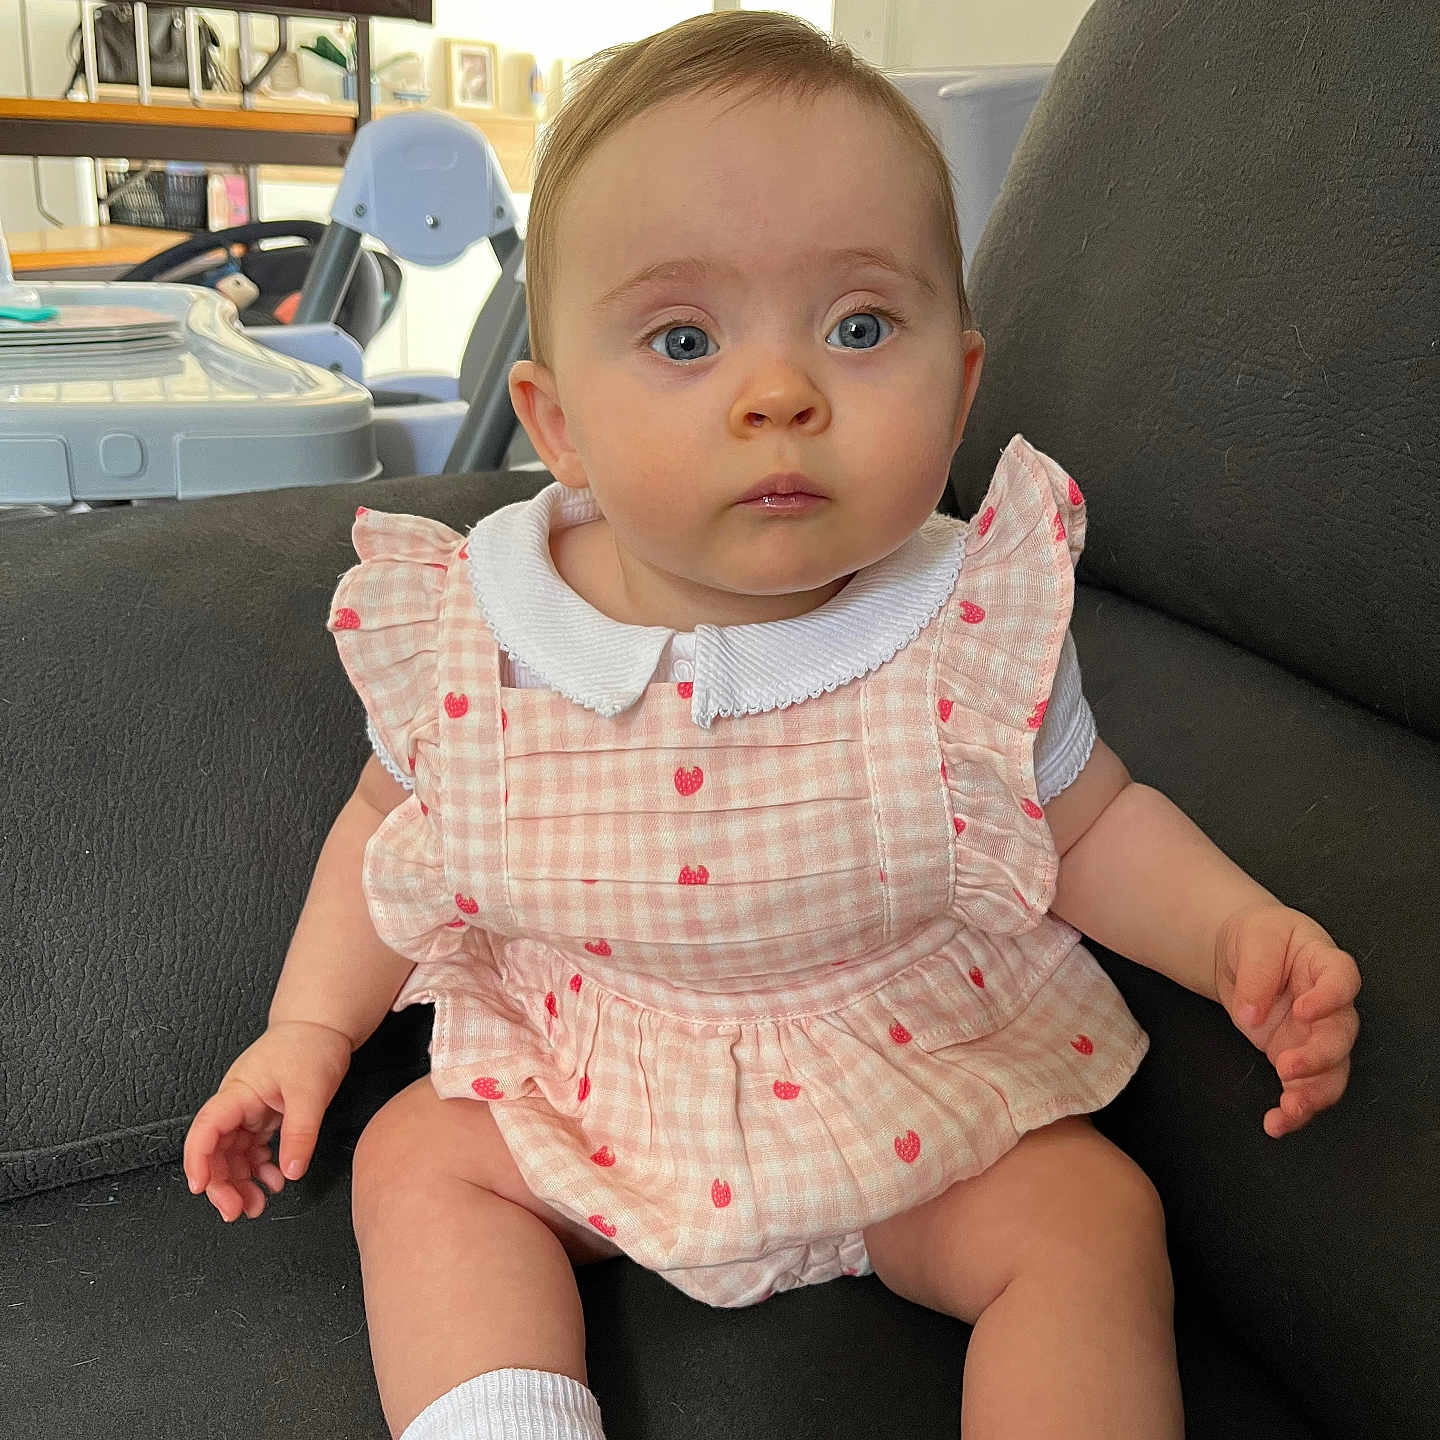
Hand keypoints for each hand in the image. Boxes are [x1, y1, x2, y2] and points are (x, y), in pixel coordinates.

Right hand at [183, 1021, 351, 1220]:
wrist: (322, 1025)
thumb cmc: (311, 1045)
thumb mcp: (311, 1091)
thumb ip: (300, 1132)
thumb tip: (291, 1171)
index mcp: (238, 1092)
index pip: (205, 1129)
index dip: (197, 1160)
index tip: (201, 1188)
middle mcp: (237, 1103)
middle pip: (216, 1150)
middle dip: (222, 1184)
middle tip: (238, 1211)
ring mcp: (249, 1110)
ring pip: (233, 1154)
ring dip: (240, 1182)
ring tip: (258, 1205)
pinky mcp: (263, 1114)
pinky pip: (252, 1148)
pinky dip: (260, 1168)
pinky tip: (274, 1180)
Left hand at [1213, 902, 1360, 1137]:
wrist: (1240, 952)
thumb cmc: (1257, 936)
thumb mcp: (1254, 938)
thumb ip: (1257, 973)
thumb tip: (1252, 1013)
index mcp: (1325, 964)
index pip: (1342, 980)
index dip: (1330, 999)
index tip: (1304, 1011)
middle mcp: (1329, 1004)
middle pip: (1341, 1035)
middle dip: (1319, 1057)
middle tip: (1287, 1066)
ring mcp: (1316, 1033)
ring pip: (1331, 1071)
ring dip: (1313, 1095)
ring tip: (1289, 1111)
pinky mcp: (1296, 1054)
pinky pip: (1305, 1087)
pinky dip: (1294, 1110)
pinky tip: (1277, 1123)